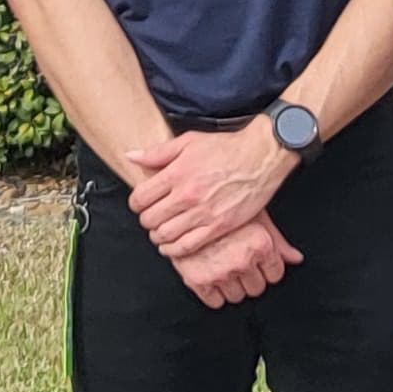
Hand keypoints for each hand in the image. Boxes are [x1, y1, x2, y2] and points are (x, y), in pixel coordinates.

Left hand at [128, 121, 292, 259]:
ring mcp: (203, 213)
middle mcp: (187, 195)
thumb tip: (131, 156)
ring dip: (158, 236)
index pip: (140, 199)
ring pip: (165, 236)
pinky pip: (187, 246)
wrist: (261, 155)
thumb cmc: (227, 147)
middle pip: (150, 220)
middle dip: (146, 220)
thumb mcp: (189, 141)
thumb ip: (157, 152)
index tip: (141, 204)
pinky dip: (174, 250)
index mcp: (176, 173)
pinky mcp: (219, 226)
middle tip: (151, 218)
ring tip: (161, 232)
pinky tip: (173, 246)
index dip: (136, 204)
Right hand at [170, 213, 298, 308]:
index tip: (257, 262)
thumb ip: (278, 240)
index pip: (275, 275)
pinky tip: (212, 276)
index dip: (267, 268)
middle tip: (239, 263)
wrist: (183, 203)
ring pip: (237, 296)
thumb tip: (296, 258)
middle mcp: (243, 260)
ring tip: (225, 266)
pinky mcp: (198, 280)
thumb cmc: (221, 206)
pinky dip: (215, 294)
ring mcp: (220, 272)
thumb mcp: (255, 215)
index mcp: (261, 244)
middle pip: (257, 288)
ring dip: (233, 286)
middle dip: (251, 277)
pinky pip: (215, 301)